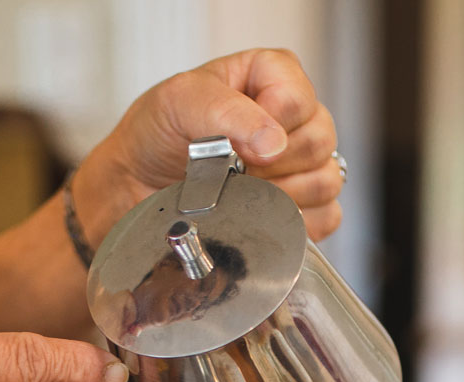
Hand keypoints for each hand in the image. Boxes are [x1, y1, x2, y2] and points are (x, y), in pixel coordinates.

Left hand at [79, 49, 342, 242]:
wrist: (137, 187)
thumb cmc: (156, 135)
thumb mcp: (179, 102)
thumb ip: (225, 111)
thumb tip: (273, 142)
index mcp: (271, 76)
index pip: (298, 98)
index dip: (269, 126)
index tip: (233, 143)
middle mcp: (293, 117)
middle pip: (319, 140)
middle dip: (271, 165)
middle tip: (233, 170)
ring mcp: (302, 163)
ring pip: (326, 180)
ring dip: (281, 195)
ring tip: (241, 192)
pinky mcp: (305, 206)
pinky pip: (326, 217)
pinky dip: (295, 223)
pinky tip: (261, 215)